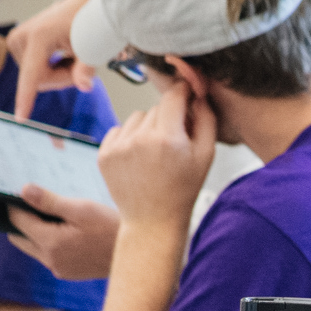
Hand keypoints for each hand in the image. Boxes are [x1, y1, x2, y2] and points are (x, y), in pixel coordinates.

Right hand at [5, 0, 95, 118]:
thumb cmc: (87, 24)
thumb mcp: (93, 46)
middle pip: (39, 82)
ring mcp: (15, 41)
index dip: (27, 98)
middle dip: (62, 79)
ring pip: (36, 79)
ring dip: (57, 74)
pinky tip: (59, 55)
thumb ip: (87, 68)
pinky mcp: (15, 44)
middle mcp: (21, 38)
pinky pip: (33, 72)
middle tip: (79, 62)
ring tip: (69, 55)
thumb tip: (85, 87)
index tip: (21, 117)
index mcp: (40, 37)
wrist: (78, 6)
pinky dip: (50, 69)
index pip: (33, 74)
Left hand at [7, 186, 120, 279]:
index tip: (31, 197)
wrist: (139, 253)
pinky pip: (50, 257)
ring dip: (40, 235)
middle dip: (26, 222)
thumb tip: (24, 191)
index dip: (20, 206)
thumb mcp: (83, 209)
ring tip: (64, 222)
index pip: (18, 221)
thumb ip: (49, 201)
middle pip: (20, 238)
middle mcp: (50, 260)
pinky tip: (74, 236)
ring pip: (34, 248)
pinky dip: (53, 245)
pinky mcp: (69, 273)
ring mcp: (59, 269)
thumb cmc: (114, 228)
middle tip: (47, 209)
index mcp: (50, 242)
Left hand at [97, 81, 216, 229]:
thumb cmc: (182, 190)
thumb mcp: (206, 156)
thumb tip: (199, 95)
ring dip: (147, 127)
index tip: (187, 93)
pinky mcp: (104, 153)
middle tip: (175, 141)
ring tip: (155, 152)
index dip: (183, 91)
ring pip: (137, 117)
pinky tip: (140, 157)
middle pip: (156, 107)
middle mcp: (140, 139)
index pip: (174, 95)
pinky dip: (130, 138)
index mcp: (168, 138)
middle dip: (168, 118)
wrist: (153, 219)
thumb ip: (206, 120)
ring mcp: (118, 146)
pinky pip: (119, 129)